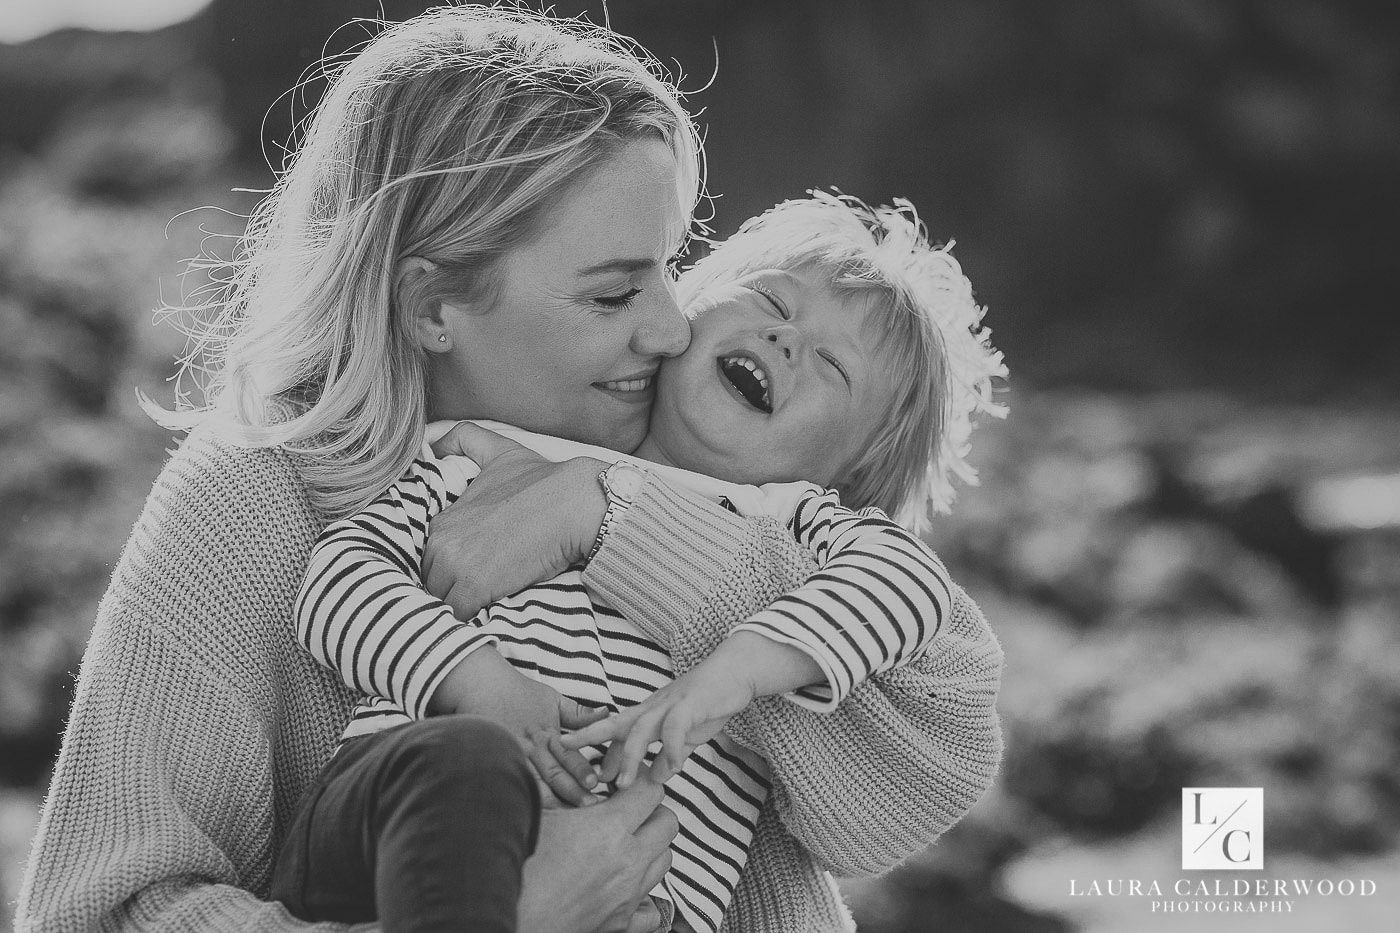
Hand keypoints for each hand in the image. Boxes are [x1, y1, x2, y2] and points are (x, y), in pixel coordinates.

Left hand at [423, 422, 608, 619]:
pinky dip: (469, 621)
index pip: (428, 558)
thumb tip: (436, 442)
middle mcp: (440, 541)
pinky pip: (458, 617)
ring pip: (441, 602)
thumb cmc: (544, 481)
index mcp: (442, 520)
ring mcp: (455, 566)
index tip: (469, 574)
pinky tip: (484, 618)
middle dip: (449, 590)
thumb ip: (466, 440)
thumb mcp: (500, 452)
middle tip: (474, 594)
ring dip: (457, 608)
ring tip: (480, 609)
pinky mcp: (474, 588)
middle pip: (431, 583)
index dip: (447, 569)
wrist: (575, 504)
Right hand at [430, 647, 607, 805]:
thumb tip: (607, 712)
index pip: (567, 754)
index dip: (580, 769)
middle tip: (590, 806)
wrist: (482, 686)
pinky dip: (524, 798)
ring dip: (551, 801)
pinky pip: (512, 784)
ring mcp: (513, 757)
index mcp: (547, 733)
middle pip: (552, 773)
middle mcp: (530, 748)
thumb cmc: (520, 693)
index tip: (595, 784)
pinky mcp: (497, 762)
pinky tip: (534, 813)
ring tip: (567, 815)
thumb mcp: (552, 699)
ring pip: (533, 784)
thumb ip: (579, 713)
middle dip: (571, 791)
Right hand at [518, 768, 678, 932]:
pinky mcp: (621, 923)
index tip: (622, 783)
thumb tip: (580, 781)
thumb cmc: (516, 865)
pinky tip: (624, 884)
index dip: (638, 782)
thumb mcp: (539, 816)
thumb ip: (566, 794)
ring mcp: (628, 894)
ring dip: (651, 846)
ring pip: (666, 859)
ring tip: (624, 843)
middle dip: (652, 810)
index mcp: (609, 828)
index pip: (651, 791)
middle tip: (628, 809)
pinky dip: (646, 894)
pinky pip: (653, 908)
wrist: (506, 917)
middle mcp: (628, 861)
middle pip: (668, 823)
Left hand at [564, 650, 756, 788]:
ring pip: (640, 730)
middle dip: (589, 738)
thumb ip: (667, 754)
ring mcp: (670, 705)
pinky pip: (675, 729)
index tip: (572, 764)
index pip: (612, 729)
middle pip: (614, 723)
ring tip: (621, 785)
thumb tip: (654, 778)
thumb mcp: (683, 734)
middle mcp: (652, 708)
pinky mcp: (690, 705)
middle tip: (565, 753)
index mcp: (647, 714)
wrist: (735, 672)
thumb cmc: (707, 702)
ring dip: (628, 758)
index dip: (591, 744)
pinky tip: (671, 769)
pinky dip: (670, 750)